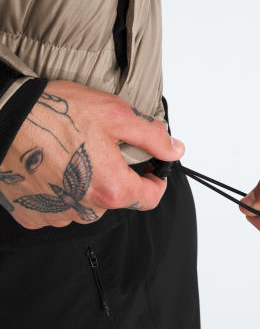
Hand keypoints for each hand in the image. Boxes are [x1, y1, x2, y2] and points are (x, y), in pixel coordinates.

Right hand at [0, 80, 183, 228]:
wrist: (4, 118)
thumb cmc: (56, 113)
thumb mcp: (116, 115)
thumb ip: (152, 135)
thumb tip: (174, 149)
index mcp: (110, 188)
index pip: (150, 198)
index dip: (155, 180)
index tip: (151, 168)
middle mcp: (84, 209)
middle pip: (117, 197)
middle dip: (117, 174)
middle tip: (101, 146)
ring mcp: (56, 215)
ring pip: (87, 202)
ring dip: (87, 182)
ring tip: (73, 153)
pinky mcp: (33, 214)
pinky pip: (59, 205)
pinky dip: (62, 189)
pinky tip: (54, 166)